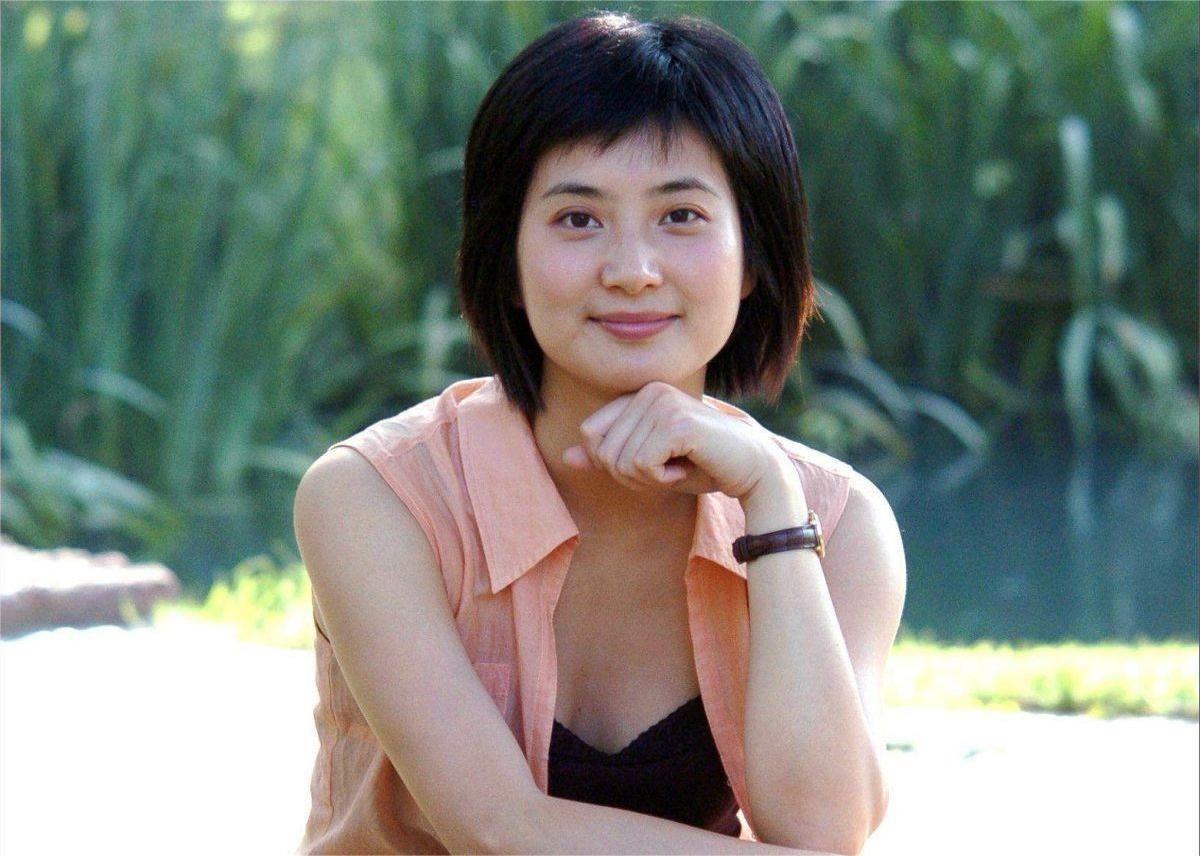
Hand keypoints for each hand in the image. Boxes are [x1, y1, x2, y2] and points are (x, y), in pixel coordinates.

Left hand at [561, 381, 787, 499]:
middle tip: (666, 470)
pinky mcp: (676, 422)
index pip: (590, 434)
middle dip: (630, 475)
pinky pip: (640, 465)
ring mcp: (663, 403)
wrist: (752, 470)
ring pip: (620, 461)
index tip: (649, 464)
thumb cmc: (701, 465)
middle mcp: (649, 391)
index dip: (612, 462)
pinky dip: (660, 479)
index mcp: (638, 394)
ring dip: (648, 479)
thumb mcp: (646, 464)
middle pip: (602, 450)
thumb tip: (565, 458)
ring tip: (678, 467)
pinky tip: (685, 468)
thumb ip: (608, 458)